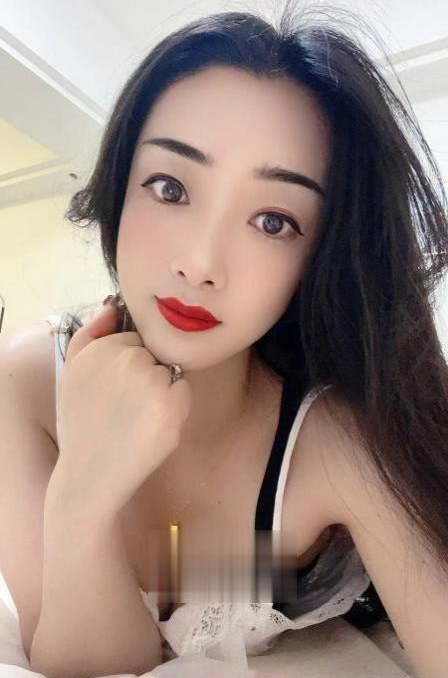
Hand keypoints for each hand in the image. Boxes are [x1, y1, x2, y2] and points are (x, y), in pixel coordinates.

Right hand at [53, 299, 190, 516]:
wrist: (90, 473)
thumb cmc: (83, 422)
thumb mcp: (73, 371)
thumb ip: (92, 332)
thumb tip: (113, 304)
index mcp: (105, 347)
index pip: (136, 341)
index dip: (128, 367)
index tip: (112, 391)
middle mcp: (130, 359)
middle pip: (156, 355)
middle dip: (147, 377)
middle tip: (124, 407)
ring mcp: (154, 383)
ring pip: (171, 374)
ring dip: (162, 393)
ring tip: (135, 419)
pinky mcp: (172, 408)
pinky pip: (184, 394)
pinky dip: (175, 410)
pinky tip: (151, 428)